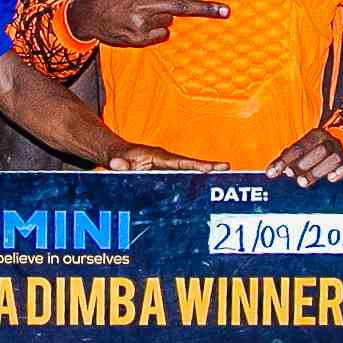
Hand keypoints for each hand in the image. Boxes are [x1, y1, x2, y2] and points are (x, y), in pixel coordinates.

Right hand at [66, 0, 228, 47]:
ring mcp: (143, 23)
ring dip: (162, 15)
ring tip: (140, 12)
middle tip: (226, 10)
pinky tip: (138, 23)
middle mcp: (145, 4)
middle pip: (183, 7)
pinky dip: (155, 29)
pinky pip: (160, 33)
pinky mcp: (139, 38)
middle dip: (206, 8)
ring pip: (169, 20)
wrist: (87, 16)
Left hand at [105, 143, 225, 171]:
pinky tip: (207, 187)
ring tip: (225, 176)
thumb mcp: (115, 160)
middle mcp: (165, 160)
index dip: (195, 165)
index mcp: (156, 156)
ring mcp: (167, 166)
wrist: (116, 154)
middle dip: (208, 166)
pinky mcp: (166, 173)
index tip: (210, 167)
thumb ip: (118, 164)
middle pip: (189, 165)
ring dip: (205, 174)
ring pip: (188, 171)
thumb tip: (117, 164)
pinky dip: (195, 181)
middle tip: (226, 168)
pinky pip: (182, 177)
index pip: (178, 161)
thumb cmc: (118, 157)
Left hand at [267, 129, 342, 186]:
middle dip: (304, 164)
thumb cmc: (312, 153)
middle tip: (291, 175)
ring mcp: (341, 151)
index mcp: (315, 135)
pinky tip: (331, 178)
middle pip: (319, 150)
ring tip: (303, 182)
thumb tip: (272, 172)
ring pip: (334, 158)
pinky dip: (342, 170)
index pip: (298, 148)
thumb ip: (288, 160)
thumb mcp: (300, 152)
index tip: (271, 173)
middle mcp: (329, 141)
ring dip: (317, 171)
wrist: (340, 147)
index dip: (284, 161)